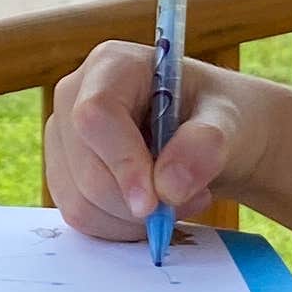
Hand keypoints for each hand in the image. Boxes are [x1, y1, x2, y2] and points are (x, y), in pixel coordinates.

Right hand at [45, 39, 266, 245]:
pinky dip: (121, 227)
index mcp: (112, 65)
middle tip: (191, 199)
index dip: (121, 162)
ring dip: (133, 220)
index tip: (154, 203)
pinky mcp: (65, 174)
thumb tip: (167, 187)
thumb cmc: (217, 116)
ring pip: (79, 201)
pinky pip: (82, 217)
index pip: (96, 115)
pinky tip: (153, 209)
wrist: (211, 136)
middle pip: (85, 167)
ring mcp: (64, 138)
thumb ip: (204, 146)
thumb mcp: (227, 122)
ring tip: (178, 200)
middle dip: (137, 202)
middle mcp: (75, 96)